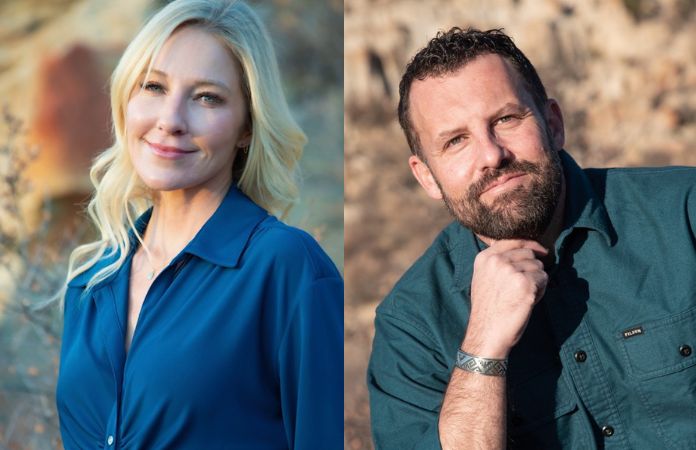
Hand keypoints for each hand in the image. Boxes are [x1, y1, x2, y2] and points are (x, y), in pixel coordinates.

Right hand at [463, 239, 548, 358]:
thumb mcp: (484, 278)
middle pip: (528, 253)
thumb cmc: (488, 309)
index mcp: (484, 258)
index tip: (539, 250)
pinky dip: (542, 290)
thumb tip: (524, 251)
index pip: (512, 240)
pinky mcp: (526, 284)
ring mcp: (511, 271)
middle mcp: (497, 261)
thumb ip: (497, 263)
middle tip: (524, 286)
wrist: (487, 332)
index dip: (529, 244)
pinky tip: (529, 301)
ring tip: (524, 296)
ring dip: (537, 280)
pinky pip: (544, 279)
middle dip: (532, 267)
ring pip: (538, 266)